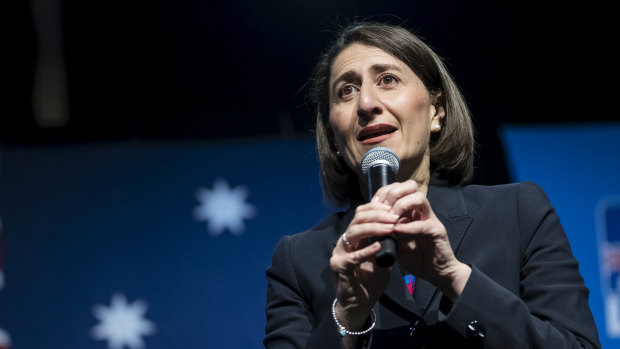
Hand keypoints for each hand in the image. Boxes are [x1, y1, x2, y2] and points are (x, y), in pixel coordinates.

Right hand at [329, 201, 396, 329]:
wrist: (359, 305)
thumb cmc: (370, 281)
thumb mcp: (382, 258)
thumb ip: (387, 243)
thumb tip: (400, 226)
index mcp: (355, 237)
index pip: (362, 213)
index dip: (377, 208)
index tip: (394, 208)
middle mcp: (345, 241)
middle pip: (357, 218)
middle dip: (377, 215)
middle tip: (395, 216)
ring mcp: (339, 253)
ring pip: (353, 232)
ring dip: (373, 228)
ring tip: (390, 228)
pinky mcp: (338, 266)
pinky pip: (352, 257)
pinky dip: (365, 251)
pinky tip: (378, 247)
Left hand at [373, 180, 470, 300]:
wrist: (435, 273)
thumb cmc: (416, 256)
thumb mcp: (395, 242)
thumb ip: (386, 230)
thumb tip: (371, 223)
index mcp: (411, 210)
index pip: (398, 188)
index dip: (384, 193)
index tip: (373, 205)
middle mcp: (421, 210)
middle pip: (410, 186)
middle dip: (393, 194)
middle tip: (383, 208)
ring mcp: (430, 219)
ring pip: (419, 198)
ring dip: (402, 206)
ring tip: (391, 219)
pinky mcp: (437, 231)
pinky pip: (424, 224)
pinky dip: (409, 227)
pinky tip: (397, 231)